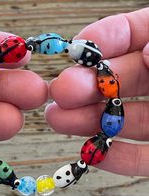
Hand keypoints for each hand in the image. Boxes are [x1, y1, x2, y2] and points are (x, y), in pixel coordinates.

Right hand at [45, 8, 148, 175]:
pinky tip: (93, 154)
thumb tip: (140, 45)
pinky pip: (144, 159)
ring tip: (57, 119)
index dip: (108, 37)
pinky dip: (118, 158)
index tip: (80, 45)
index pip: (140, 35)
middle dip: (88, 85)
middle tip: (60, 91)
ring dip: (90, 121)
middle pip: (122, 81)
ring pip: (125, 121)